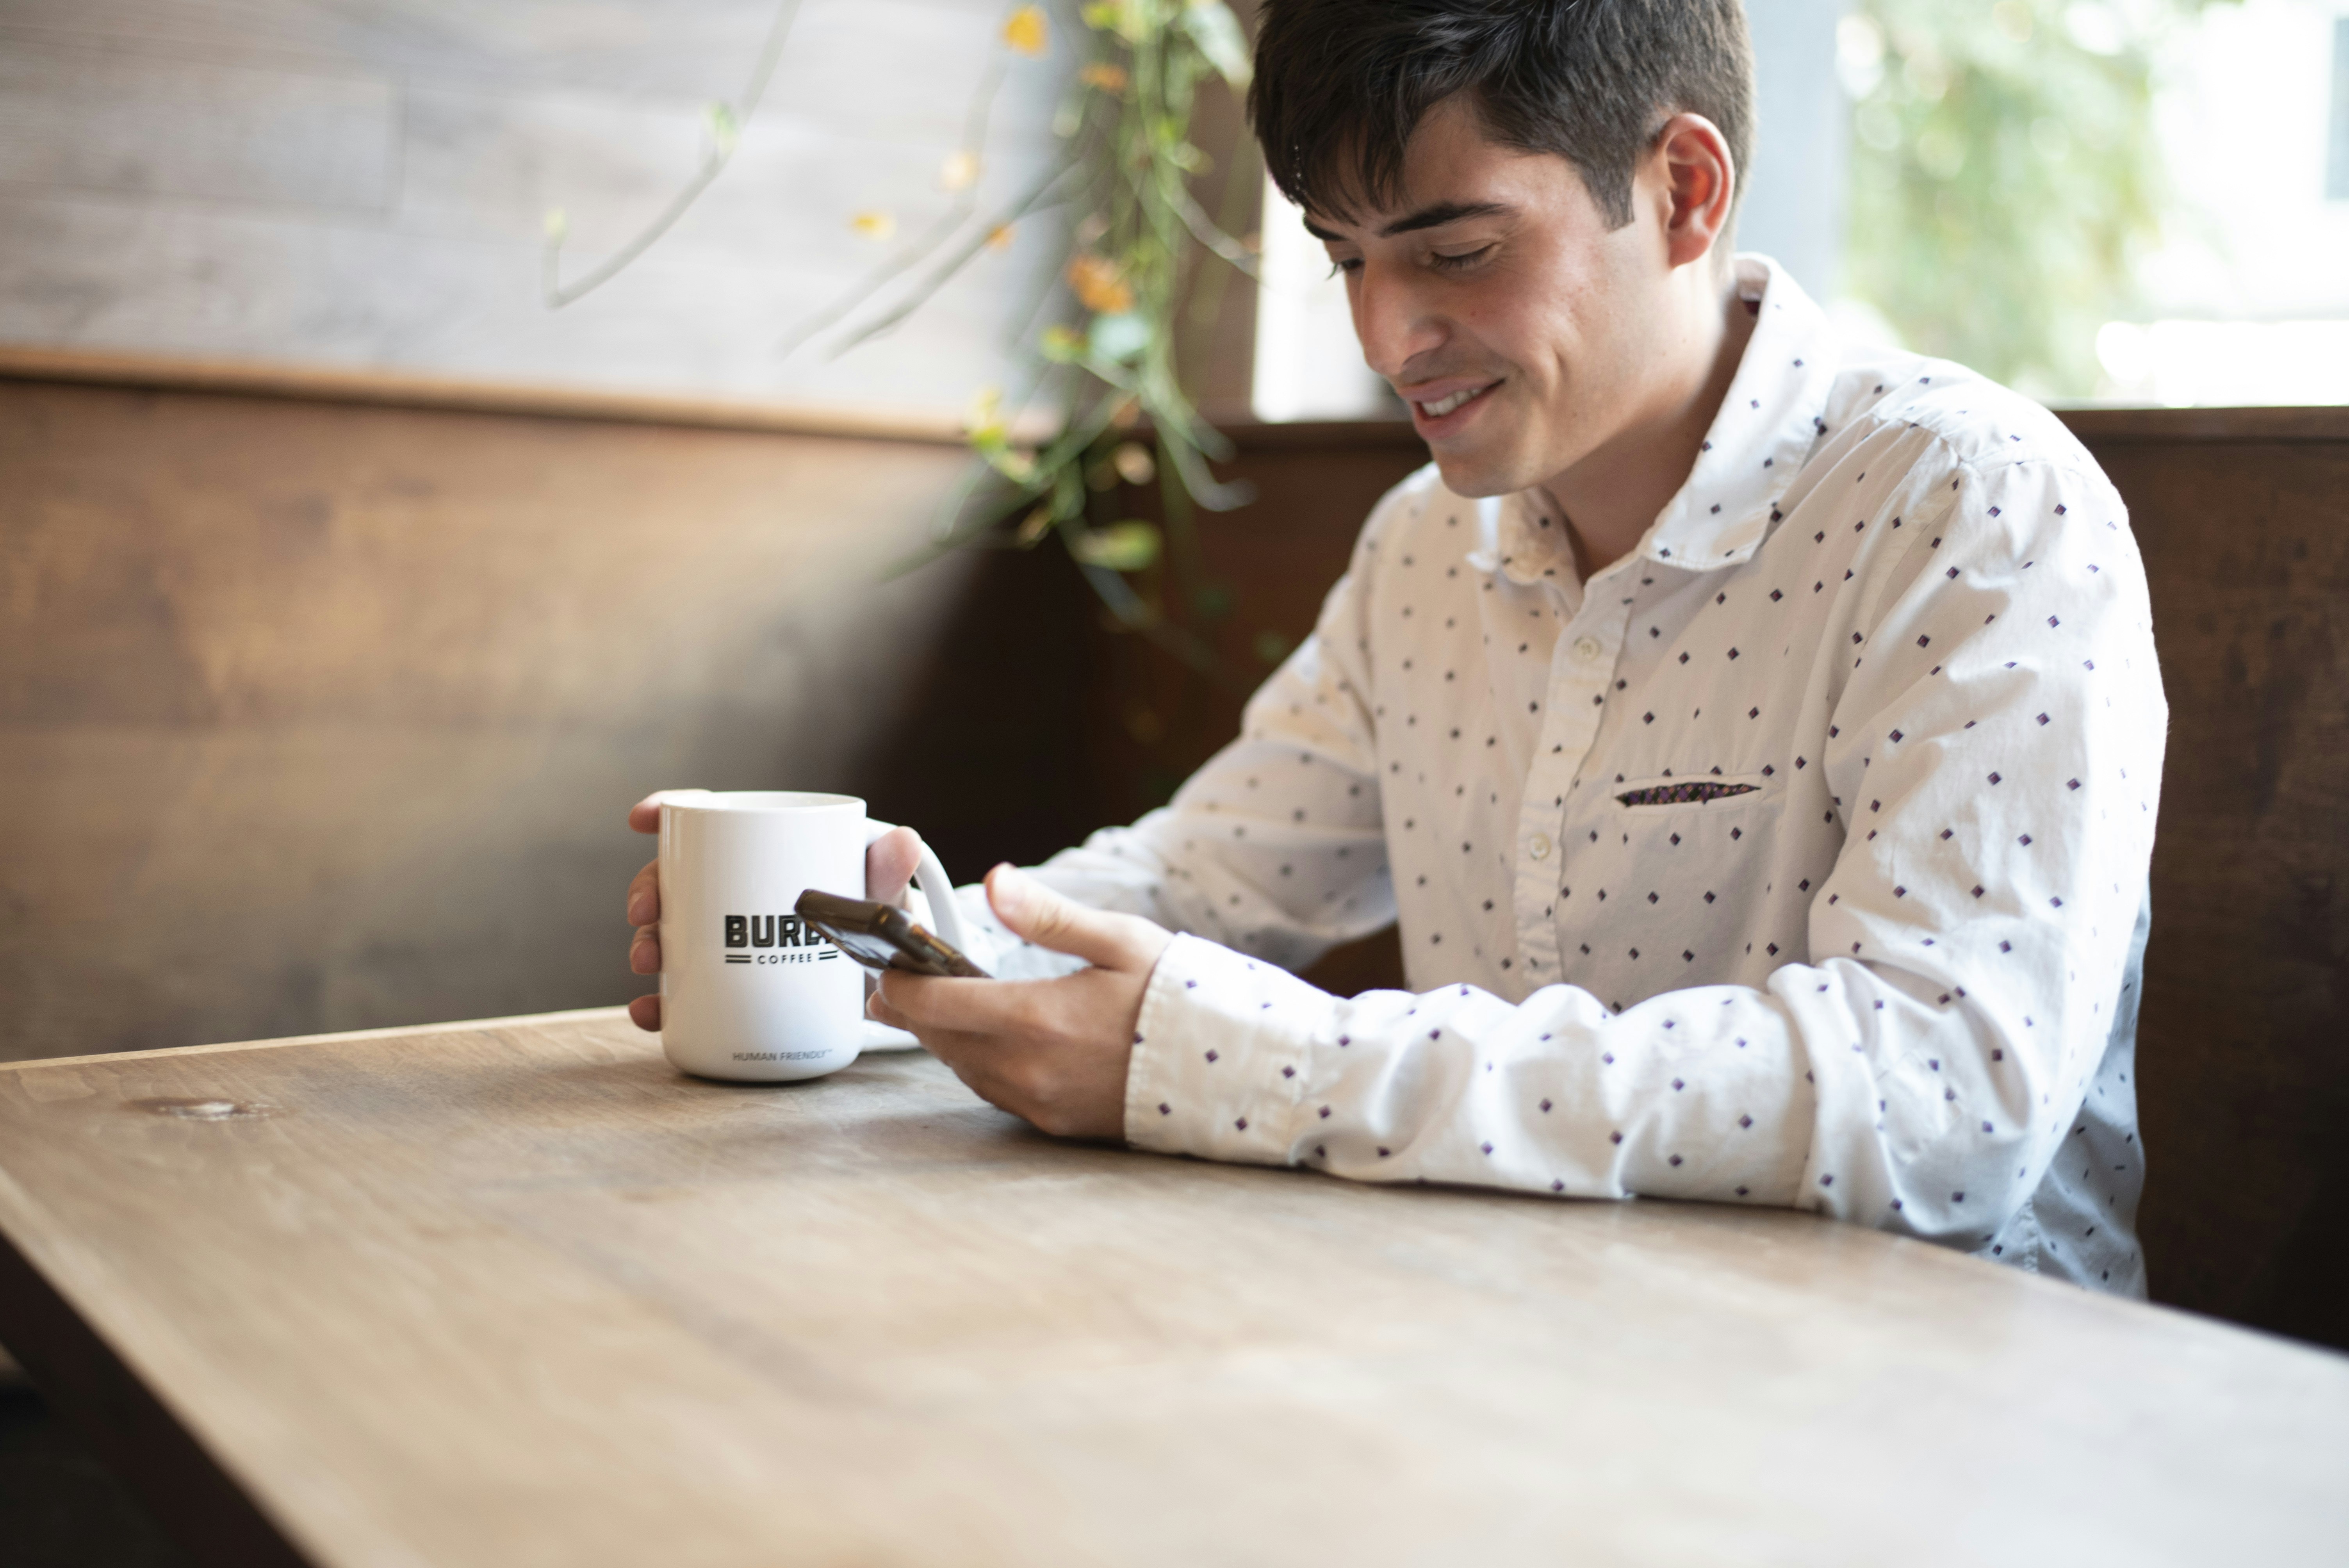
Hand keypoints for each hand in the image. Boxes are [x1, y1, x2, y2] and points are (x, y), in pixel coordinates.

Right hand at [624, 796, 923, 1031]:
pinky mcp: (725, 985)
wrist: (882, 980)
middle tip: (646, 915)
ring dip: (646, 945)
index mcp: (761, 851)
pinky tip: (651, 1013)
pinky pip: (681, 993)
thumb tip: (905, 842)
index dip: (668, 810)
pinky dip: (660, 1003)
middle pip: (674, 879)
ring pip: (668, 933)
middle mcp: (731, 891)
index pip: (708, 822)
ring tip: (647, 963)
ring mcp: (723, 939)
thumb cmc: (874, 917)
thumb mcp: (880, 893)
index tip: (643, 818)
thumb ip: (887, 870)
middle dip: (648, 892)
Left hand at [867, 864, 1172, 1139]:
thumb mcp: (1119, 940)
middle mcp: (1028, 1069)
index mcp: (1037, 1018)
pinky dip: (978, 1063)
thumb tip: (997, 881)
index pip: (934, 1004)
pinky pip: (994, 1091)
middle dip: (912, 1010)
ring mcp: (1040, 1102)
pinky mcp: (1055, 1124)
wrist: (1232, 1070)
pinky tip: (987, 1041)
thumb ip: (1047, 916)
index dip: (899, 983)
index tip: (887, 965)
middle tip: (894, 985)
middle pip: (940, 1039)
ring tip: (934, 1008)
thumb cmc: (1178, 997)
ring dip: (945, 1038)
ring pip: (963, 1068)